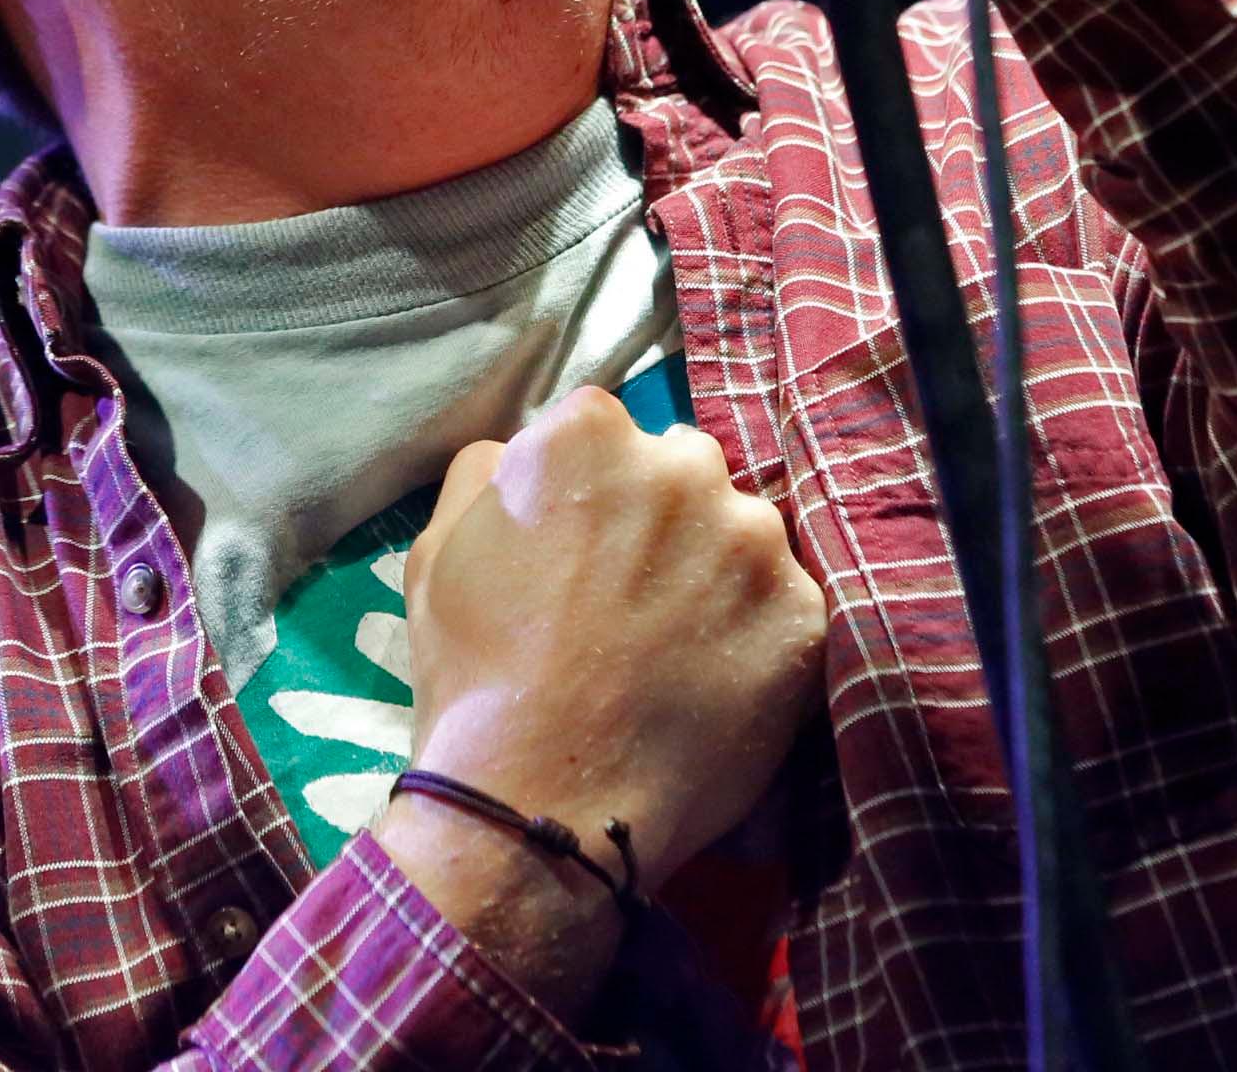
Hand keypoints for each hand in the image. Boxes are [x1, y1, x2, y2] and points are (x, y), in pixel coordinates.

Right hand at [368, 386, 827, 1014]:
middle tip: (628, 600)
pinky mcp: (801, 614)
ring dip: (715, 573)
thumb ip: (486, 475)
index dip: (587, 492)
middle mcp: (685, 465)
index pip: (604, 431)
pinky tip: (708, 685)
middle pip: (683, 471)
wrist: (538, 804)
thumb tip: (523, 454)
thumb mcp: (436, 552)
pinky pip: (781, 608)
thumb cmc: (474, 678)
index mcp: (589, 434)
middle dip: (661, 518)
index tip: (579, 548)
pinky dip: (753, 638)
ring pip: (741, 535)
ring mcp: (753, 540)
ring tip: (672, 651)